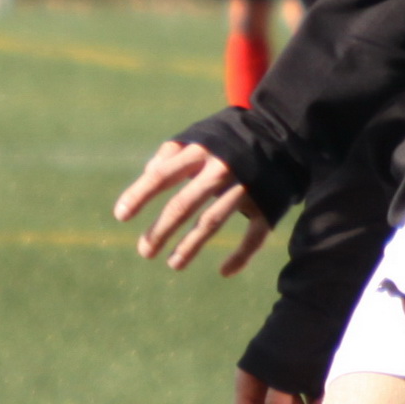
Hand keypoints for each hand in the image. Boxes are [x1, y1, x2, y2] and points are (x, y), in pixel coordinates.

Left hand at [113, 138, 273, 274]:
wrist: (284, 132)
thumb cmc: (228, 137)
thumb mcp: (199, 136)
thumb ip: (170, 153)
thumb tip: (147, 174)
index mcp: (200, 151)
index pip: (162, 175)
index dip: (139, 195)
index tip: (120, 216)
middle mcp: (221, 168)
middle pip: (184, 204)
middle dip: (161, 230)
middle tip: (144, 251)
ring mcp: (246, 187)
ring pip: (213, 222)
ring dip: (190, 246)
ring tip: (173, 264)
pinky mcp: (268, 204)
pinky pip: (254, 236)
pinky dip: (241, 256)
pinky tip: (225, 271)